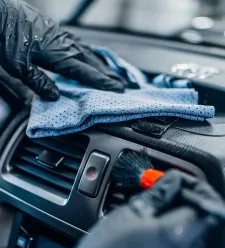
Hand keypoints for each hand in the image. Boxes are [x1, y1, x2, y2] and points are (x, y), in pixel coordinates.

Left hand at [0, 0, 125, 100]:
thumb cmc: (5, 37)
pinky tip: (91, 57)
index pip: (86, 72)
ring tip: (112, 74)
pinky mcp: (57, 31)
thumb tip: (56, 96)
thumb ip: (39, 82)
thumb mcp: (18, 66)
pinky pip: (80, 45)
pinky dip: (90, 54)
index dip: (102, 82)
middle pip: (92, 62)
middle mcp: (64, 44)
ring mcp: (62, 35)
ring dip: (101, 65)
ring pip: (88, 52)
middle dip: (108, 75)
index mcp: (58, 54)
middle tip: (123, 85)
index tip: (118, 89)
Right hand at [29, 171, 221, 247]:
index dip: (195, 190)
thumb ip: (158, 195)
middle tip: (162, 198)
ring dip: (177, 223)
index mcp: (176, 235)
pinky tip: (150, 239)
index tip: (180, 184)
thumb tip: (173, 180)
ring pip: (190, 239)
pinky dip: (172, 242)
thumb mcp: (129, 214)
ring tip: (151, 219)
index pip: (205, 205)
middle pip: (199, 222)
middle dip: (184, 206)